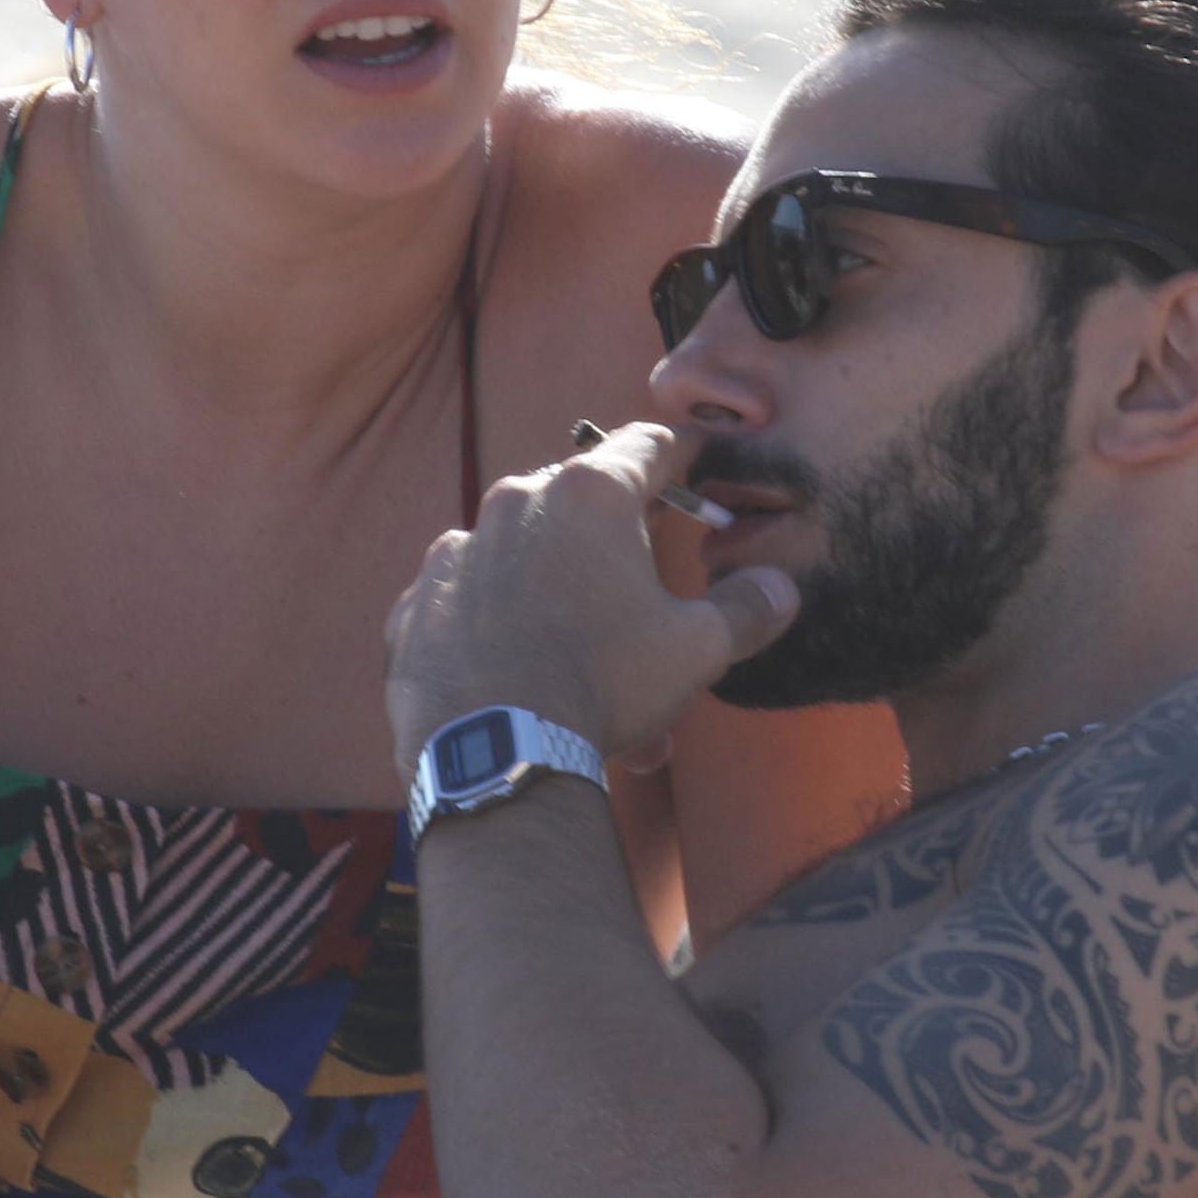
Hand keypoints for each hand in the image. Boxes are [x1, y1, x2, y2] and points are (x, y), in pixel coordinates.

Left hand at [384, 422, 795, 772]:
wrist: (493, 751)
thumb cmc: (604, 684)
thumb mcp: (696, 650)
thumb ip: (745, 610)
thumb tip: (781, 588)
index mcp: (589, 495)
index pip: (649, 446)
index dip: (682, 457)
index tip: (698, 467)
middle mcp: (516, 502)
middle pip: (582, 507)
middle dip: (618, 554)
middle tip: (644, 605)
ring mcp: (455, 552)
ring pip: (522, 562)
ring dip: (555, 600)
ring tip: (581, 672)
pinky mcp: (416, 605)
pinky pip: (467, 604)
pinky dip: (494, 629)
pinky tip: (517, 679)